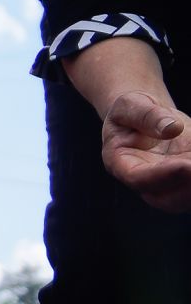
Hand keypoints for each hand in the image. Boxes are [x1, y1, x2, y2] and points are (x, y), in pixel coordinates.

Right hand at [102, 91, 190, 211]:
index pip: (138, 178)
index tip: (187, 165)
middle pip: (166, 199)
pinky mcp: (185, 182)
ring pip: (186, 200)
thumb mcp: (130, 104)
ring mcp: (167, 185)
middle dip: (188, 188)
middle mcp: (143, 182)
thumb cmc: (131, 112)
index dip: (164, 175)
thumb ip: (147, 115)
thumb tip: (172, 128)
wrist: (144, 118)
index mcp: (120, 163)